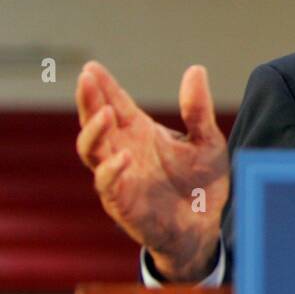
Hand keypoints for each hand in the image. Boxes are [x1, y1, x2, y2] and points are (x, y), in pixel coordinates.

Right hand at [75, 61, 229, 281]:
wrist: (207, 226)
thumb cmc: (202, 183)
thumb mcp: (207, 141)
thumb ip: (198, 110)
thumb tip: (195, 70)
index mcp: (140, 133)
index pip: (114, 104)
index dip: (102, 86)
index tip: (92, 67)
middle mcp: (123, 151)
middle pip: (95, 122)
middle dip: (88, 101)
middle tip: (87, 79)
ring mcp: (119, 177)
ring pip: (92, 150)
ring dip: (93, 131)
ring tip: (103, 112)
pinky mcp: (123, 203)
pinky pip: (108, 185)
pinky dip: (111, 171)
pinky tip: (123, 157)